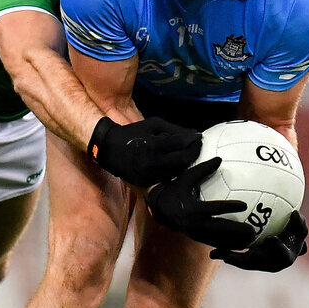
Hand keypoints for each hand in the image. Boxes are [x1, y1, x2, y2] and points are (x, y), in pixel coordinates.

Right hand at [87, 116, 201, 186]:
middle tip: (198, 146)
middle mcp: (151, 162)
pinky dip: (174, 170)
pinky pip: (167, 177)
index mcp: (152, 145)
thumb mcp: (151, 125)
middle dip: (194, 152)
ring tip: (190, 153)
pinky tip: (177, 163)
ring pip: (177, 171)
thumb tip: (194, 133)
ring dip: (186, 162)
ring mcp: (149, 175)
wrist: (108, 150)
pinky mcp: (146, 183)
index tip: (199, 136)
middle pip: (183, 160)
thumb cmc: (132, 133)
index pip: (180, 143)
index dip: (193, 140)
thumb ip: (173, 129)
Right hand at [145, 157, 255, 249]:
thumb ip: (203, 169)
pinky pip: (215, 244)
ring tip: (250, 240)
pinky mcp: (197, 239)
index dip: (230, 207)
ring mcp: (196, 234)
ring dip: (235, 242)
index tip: (245, 205)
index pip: (215, 208)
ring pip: (219, 240)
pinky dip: (228, 245)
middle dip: (237, 231)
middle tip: (252, 230)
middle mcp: (195, 224)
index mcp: (193, 209)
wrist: (160, 209)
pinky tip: (240, 245)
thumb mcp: (186, 177)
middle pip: (221, 229)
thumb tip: (219, 159)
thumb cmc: (175, 190)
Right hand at [210, 210, 308, 271]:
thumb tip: (212, 255)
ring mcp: (296, 243)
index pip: (280, 257)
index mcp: (277, 262)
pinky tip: (286, 198)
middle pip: (297, 248)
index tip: (269, 237)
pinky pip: (299, 222)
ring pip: (302, 232)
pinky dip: (295, 215)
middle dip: (294, 235)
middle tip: (289, 218)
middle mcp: (289, 254)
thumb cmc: (251, 257)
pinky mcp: (298, 232)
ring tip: (292, 211)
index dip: (277, 247)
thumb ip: (229, 256)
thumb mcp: (240, 257)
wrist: (267, 255)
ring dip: (299, 223)